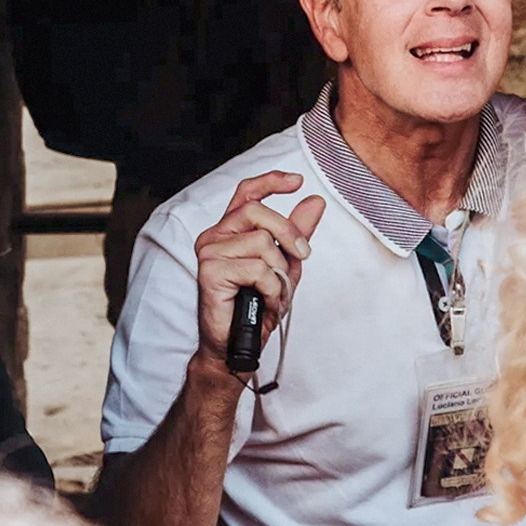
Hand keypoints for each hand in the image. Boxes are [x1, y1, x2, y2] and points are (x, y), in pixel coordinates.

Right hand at [193, 171, 325, 370]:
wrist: (239, 344)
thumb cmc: (257, 304)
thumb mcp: (286, 263)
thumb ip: (298, 233)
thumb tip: (315, 201)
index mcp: (231, 230)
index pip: (247, 193)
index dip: (271, 181)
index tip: (298, 181)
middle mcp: (215, 236)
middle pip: (258, 211)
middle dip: (289, 234)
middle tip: (303, 255)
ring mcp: (209, 252)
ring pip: (261, 241)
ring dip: (279, 270)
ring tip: (273, 289)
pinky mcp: (210, 272)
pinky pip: (257, 267)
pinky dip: (271, 286)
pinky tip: (266, 300)